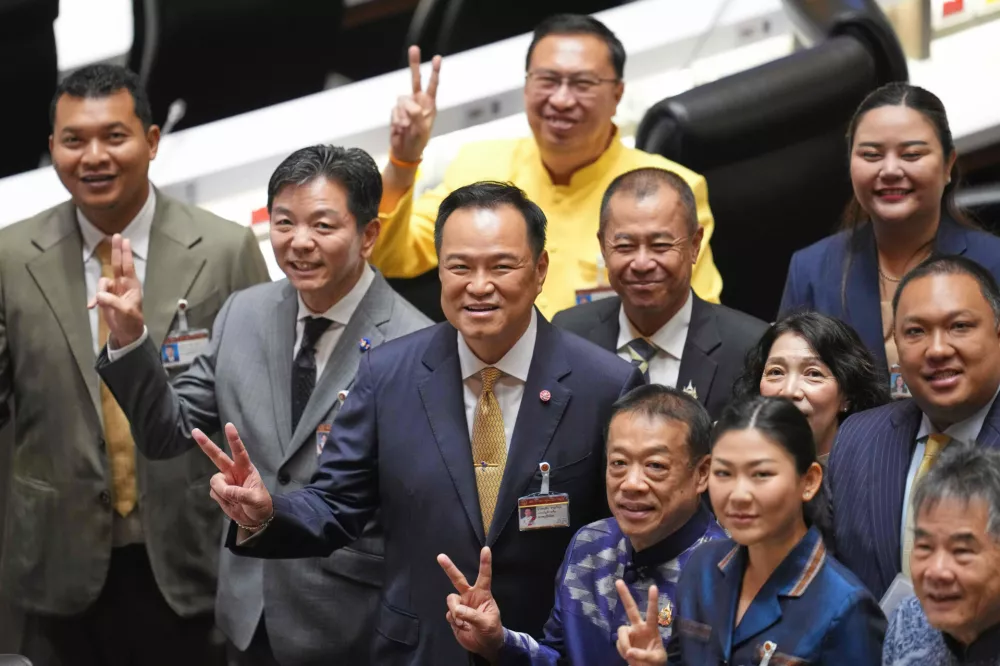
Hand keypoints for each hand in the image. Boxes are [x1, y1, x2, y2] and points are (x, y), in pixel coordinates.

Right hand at [89, 233, 144, 347]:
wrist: (127, 333)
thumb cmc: (131, 321)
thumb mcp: (124, 312)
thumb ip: (112, 302)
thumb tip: (99, 295)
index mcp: (132, 286)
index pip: (127, 266)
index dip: (125, 253)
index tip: (124, 240)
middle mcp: (123, 285)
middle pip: (118, 264)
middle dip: (117, 250)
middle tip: (116, 235)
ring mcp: (115, 290)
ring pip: (103, 282)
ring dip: (100, 291)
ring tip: (102, 304)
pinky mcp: (107, 297)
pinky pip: (97, 293)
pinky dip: (94, 299)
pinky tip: (92, 307)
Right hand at [193, 423, 272, 527]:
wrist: (255, 519)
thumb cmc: (261, 505)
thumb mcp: (256, 499)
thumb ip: (241, 494)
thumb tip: (226, 489)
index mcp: (246, 469)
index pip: (239, 452)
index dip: (234, 439)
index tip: (229, 425)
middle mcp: (233, 472)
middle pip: (217, 456)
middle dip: (206, 444)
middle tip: (195, 431)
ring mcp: (225, 481)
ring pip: (214, 481)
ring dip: (223, 492)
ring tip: (235, 499)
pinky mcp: (219, 491)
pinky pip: (213, 493)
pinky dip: (220, 499)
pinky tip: (230, 502)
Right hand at [390, 45, 441, 163]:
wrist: (405, 151)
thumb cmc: (418, 142)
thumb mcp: (421, 130)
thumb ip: (417, 115)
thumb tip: (410, 105)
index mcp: (429, 105)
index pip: (432, 85)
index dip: (434, 72)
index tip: (437, 58)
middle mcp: (418, 101)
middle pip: (415, 79)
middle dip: (414, 64)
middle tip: (414, 48)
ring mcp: (406, 106)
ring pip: (402, 100)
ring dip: (403, 114)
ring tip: (406, 127)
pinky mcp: (396, 111)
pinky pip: (395, 110)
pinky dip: (397, 120)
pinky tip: (400, 129)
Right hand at [437, 547, 502, 660]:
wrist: (485, 646)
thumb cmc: (492, 631)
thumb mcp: (487, 623)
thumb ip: (473, 615)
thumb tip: (457, 610)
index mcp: (483, 594)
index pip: (484, 576)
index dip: (485, 563)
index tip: (486, 549)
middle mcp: (470, 596)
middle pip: (458, 579)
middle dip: (449, 568)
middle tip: (440, 556)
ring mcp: (461, 605)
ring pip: (451, 599)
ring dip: (455, 610)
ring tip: (463, 621)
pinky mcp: (454, 616)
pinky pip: (449, 614)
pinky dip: (454, 621)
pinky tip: (462, 627)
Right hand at [615, 580, 666, 665]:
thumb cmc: (656, 662)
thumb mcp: (656, 659)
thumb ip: (644, 655)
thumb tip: (629, 652)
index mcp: (651, 629)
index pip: (652, 613)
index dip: (653, 601)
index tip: (654, 587)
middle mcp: (639, 628)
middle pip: (631, 609)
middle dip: (625, 595)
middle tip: (618, 581)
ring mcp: (630, 634)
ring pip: (621, 631)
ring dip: (624, 643)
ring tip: (629, 655)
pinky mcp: (622, 641)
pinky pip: (619, 643)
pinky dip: (623, 651)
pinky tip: (628, 656)